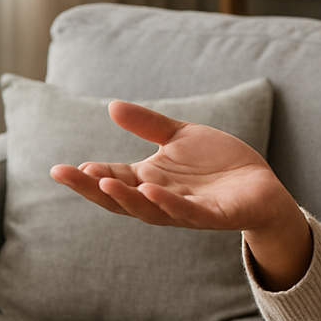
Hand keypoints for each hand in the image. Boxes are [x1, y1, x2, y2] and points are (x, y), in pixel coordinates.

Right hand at [50, 101, 311, 287]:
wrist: (260, 186)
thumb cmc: (218, 164)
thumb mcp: (181, 137)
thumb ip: (149, 125)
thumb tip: (111, 106)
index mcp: (150, 180)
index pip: (112, 179)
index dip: (88, 176)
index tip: (59, 168)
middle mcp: (161, 198)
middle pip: (120, 198)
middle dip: (92, 189)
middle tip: (65, 175)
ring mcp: (186, 210)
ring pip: (149, 210)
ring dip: (126, 198)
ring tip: (103, 184)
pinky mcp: (213, 215)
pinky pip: (187, 211)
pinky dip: (168, 202)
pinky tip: (152, 189)